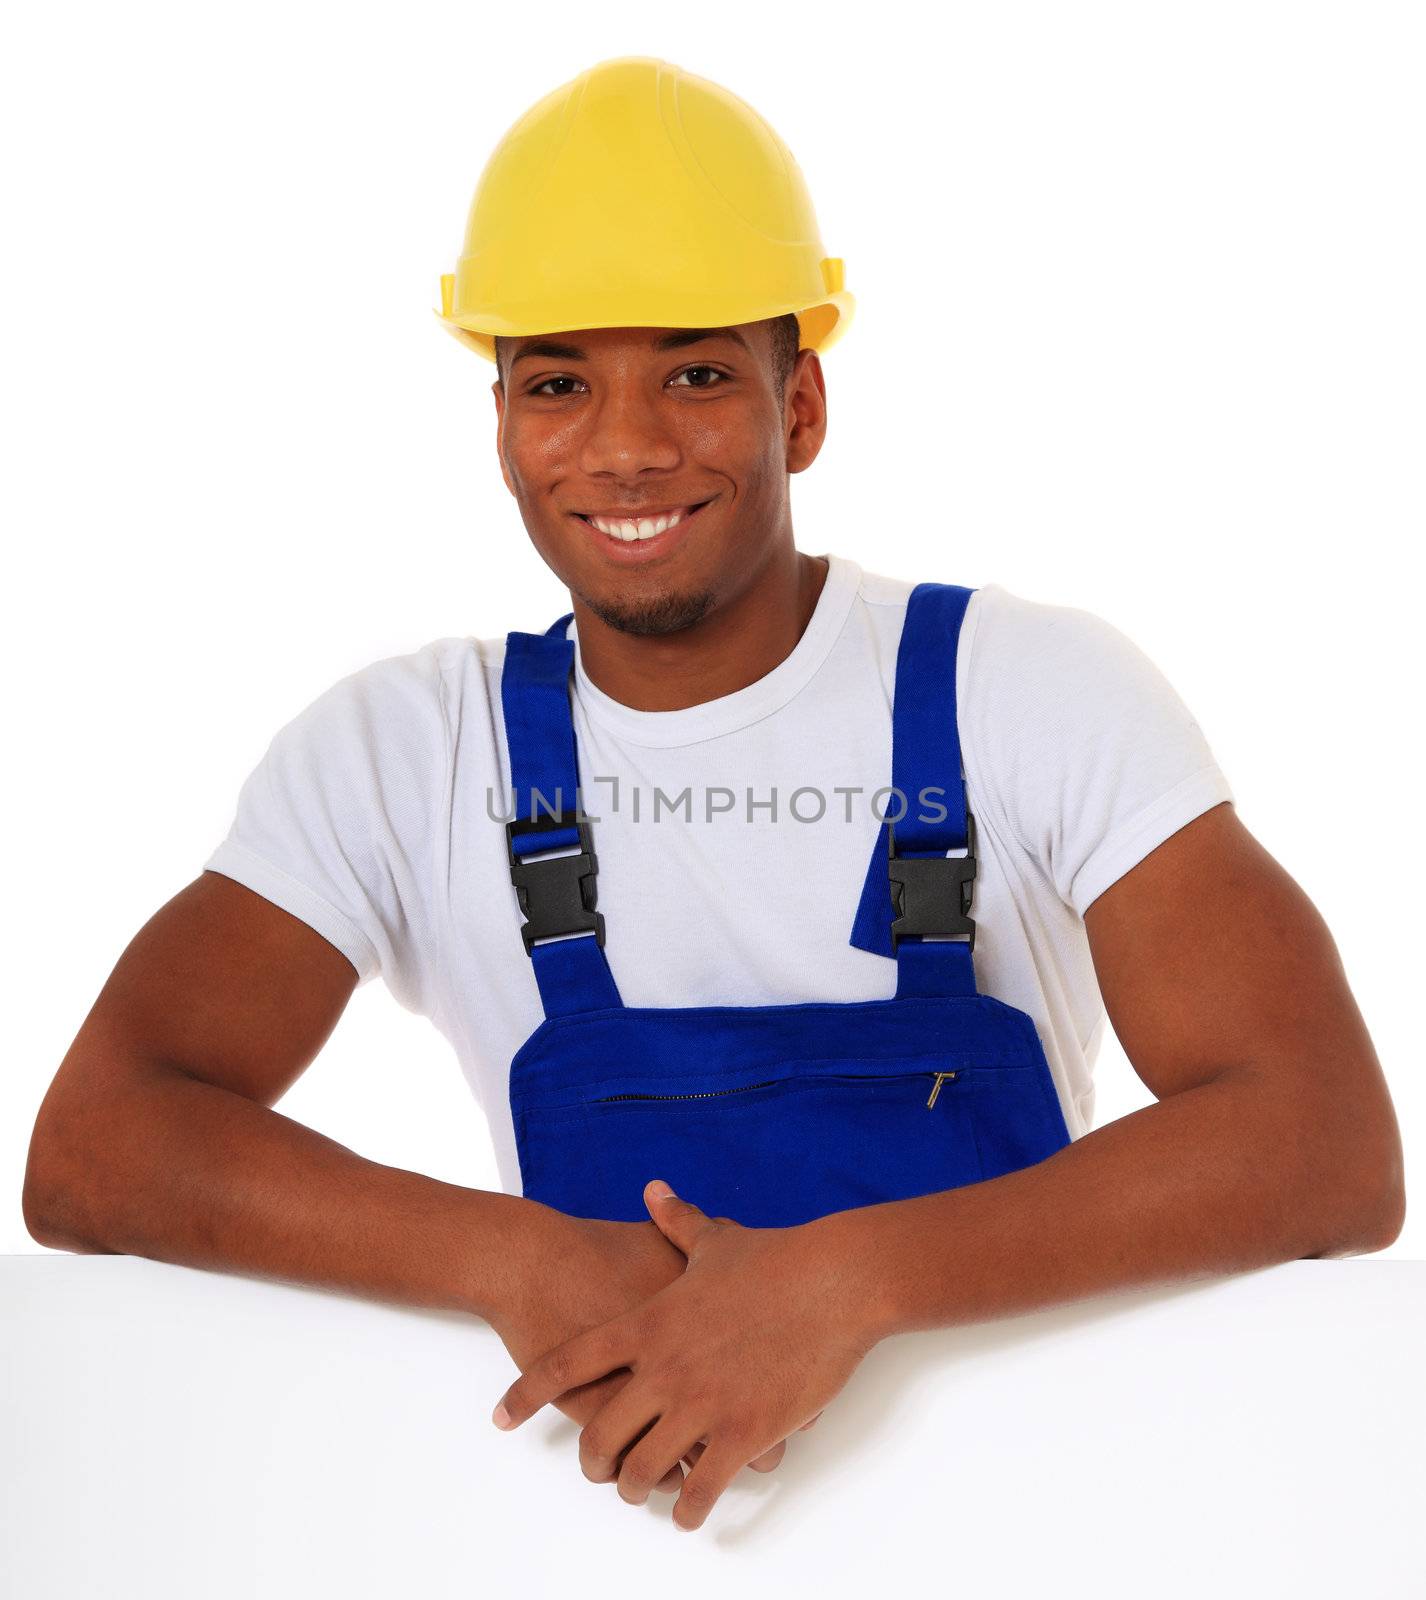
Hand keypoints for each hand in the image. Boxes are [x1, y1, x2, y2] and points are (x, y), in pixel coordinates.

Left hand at [489, 1180, 873, 1532]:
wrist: (835, 1281)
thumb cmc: (777, 1258)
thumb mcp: (714, 1238)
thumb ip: (675, 1222)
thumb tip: (654, 1190)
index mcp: (648, 1323)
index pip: (566, 1364)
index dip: (526, 1393)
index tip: (502, 1417)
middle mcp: (664, 1369)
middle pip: (599, 1435)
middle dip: (593, 1462)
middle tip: (599, 1470)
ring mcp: (701, 1404)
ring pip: (643, 1471)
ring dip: (636, 1489)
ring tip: (641, 1492)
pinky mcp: (743, 1432)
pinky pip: (700, 1490)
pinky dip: (687, 1510)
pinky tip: (687, 1512)